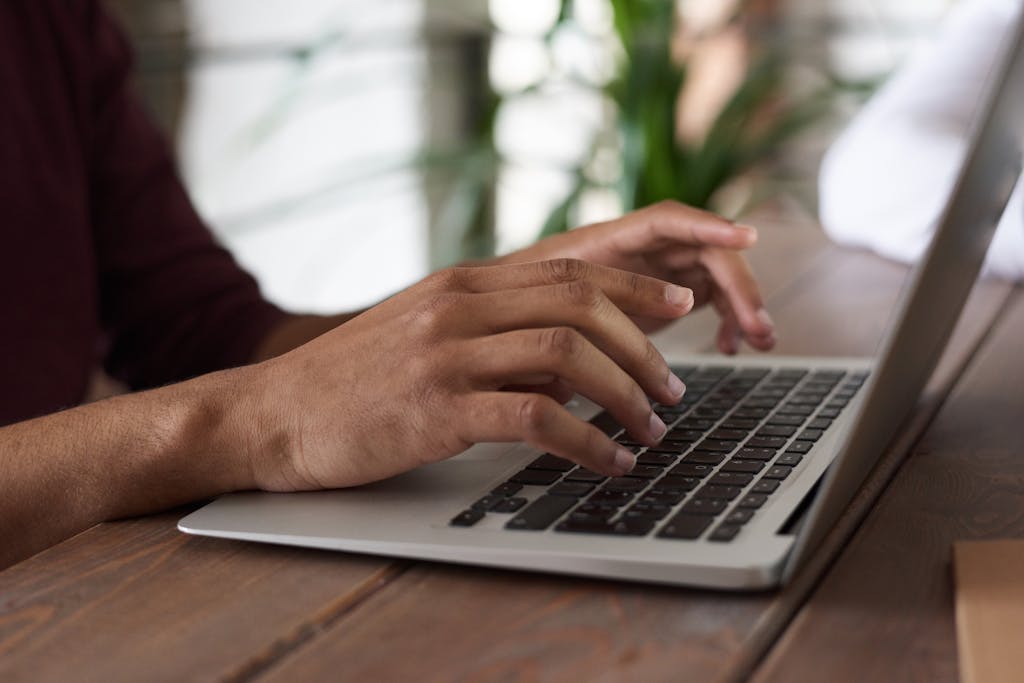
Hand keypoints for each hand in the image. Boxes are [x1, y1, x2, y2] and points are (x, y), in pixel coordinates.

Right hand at [248, 259, 694, 490]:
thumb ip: (493, 333)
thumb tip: (570, 363)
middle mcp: (459, 306)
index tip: (680, 304)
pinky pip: (535, 418)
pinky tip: (609, 462)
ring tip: (651, 429)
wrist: (271, 413)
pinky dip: (586, 442)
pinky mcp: (436, 408)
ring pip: (568, 355)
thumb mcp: (424, 334)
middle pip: (582, 304)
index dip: (636, 285)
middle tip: (672, 388)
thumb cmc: (352, 381)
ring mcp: (446, 354)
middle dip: (644, 347)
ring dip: (625, 395)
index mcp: (462, 283)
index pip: (571, 270)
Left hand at [499, 200, 775, 353]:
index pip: (668, 221)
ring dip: (742, 305)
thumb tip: (613, 335)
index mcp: (610, 239)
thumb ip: (574, 313)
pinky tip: (730, 347)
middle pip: (706, 251)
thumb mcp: (540, 309)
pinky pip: (710, 298)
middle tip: (758, 327)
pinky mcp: (666, 294)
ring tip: (759, 341)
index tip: (746, 238)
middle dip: (739, 286)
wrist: (509, 314)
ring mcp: (657, 269)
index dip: (708, 225)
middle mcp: (642, 247)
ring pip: (716, 276)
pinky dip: (726, 320)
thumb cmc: (519, 304)